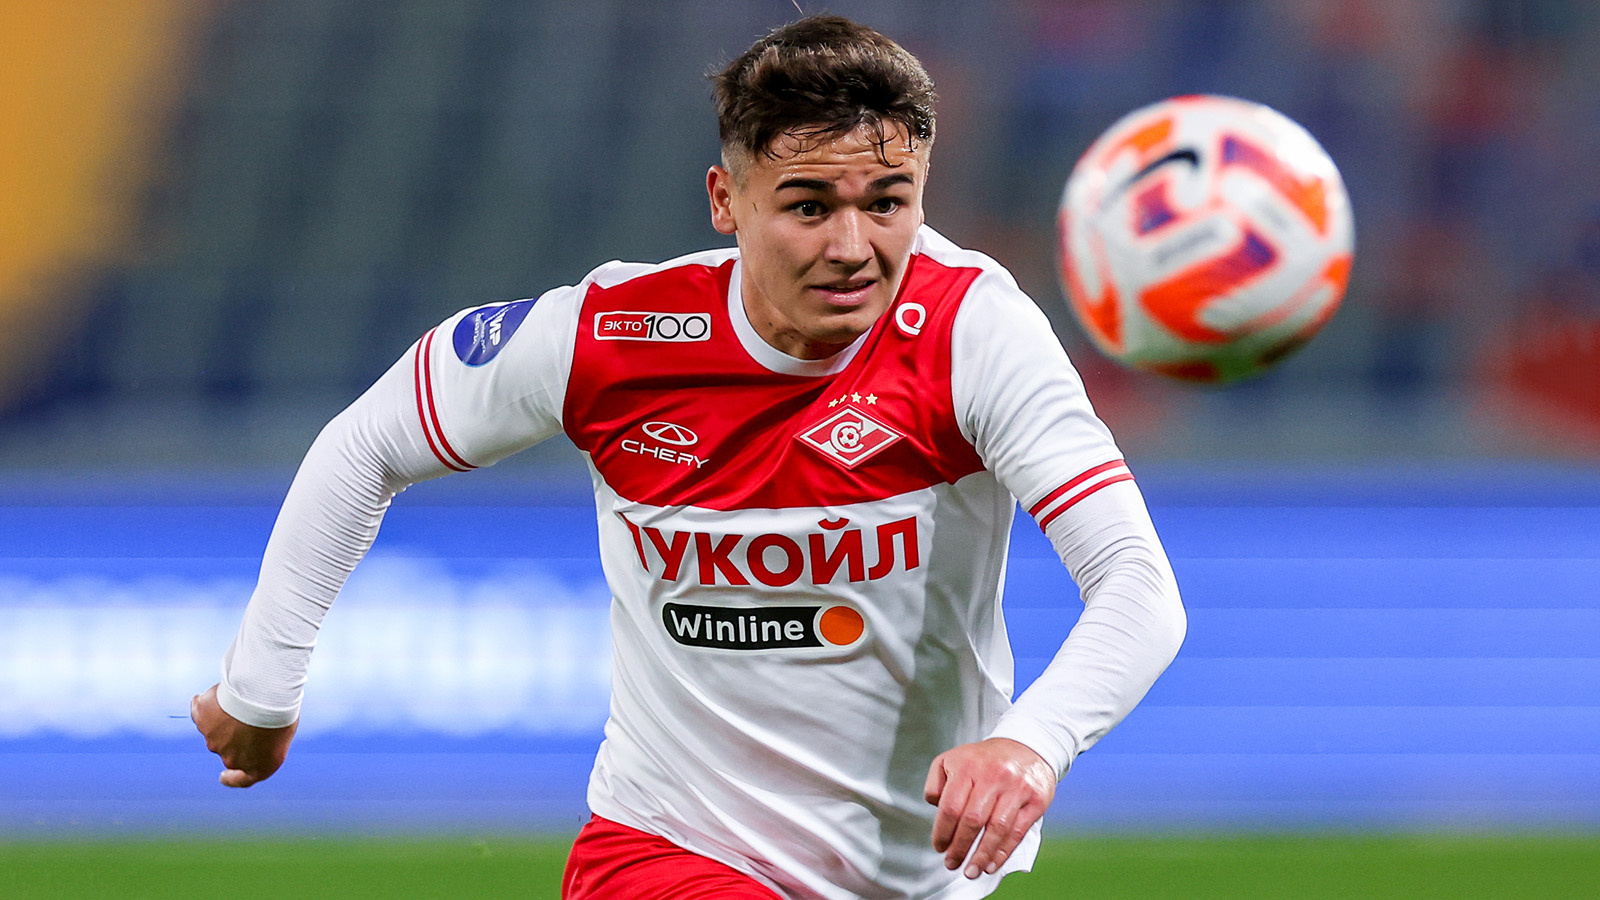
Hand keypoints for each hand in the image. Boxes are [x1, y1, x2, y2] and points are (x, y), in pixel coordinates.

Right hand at [191, 684, 297, 787]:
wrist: (265, 694)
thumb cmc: (282, 710)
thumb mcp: (282, 731)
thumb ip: (265, 739)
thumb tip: (251, 732)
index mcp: (259, 768)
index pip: (243, 780)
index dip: (233, 779)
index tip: (224, 776)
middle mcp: (233, 759)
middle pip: (230, 748)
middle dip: (236, 734)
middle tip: (250, 711)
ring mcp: (214, 741)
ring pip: (216, 729)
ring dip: (225, 717)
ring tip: (244, 698)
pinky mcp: (202, 720)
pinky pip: (202, 712)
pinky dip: (208, 705)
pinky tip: (222, 693)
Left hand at [924, 738, 1055, 878]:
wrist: (1027, 745)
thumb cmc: (984, 759)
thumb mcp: (952, 759)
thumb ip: (936, 782)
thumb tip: (934, 806)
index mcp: (968, 766)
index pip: (951, 806)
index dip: (942, 832)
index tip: (939, 847)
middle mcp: (993, 776)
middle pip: (973, 820)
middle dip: (960, 848)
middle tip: (952, 864)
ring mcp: (1016, 788)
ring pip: (996, 829)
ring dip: (981, 855)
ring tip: (971, 871)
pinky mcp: (1035, 799)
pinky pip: (1017, 831)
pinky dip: (1003, 852)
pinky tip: (991, 864)